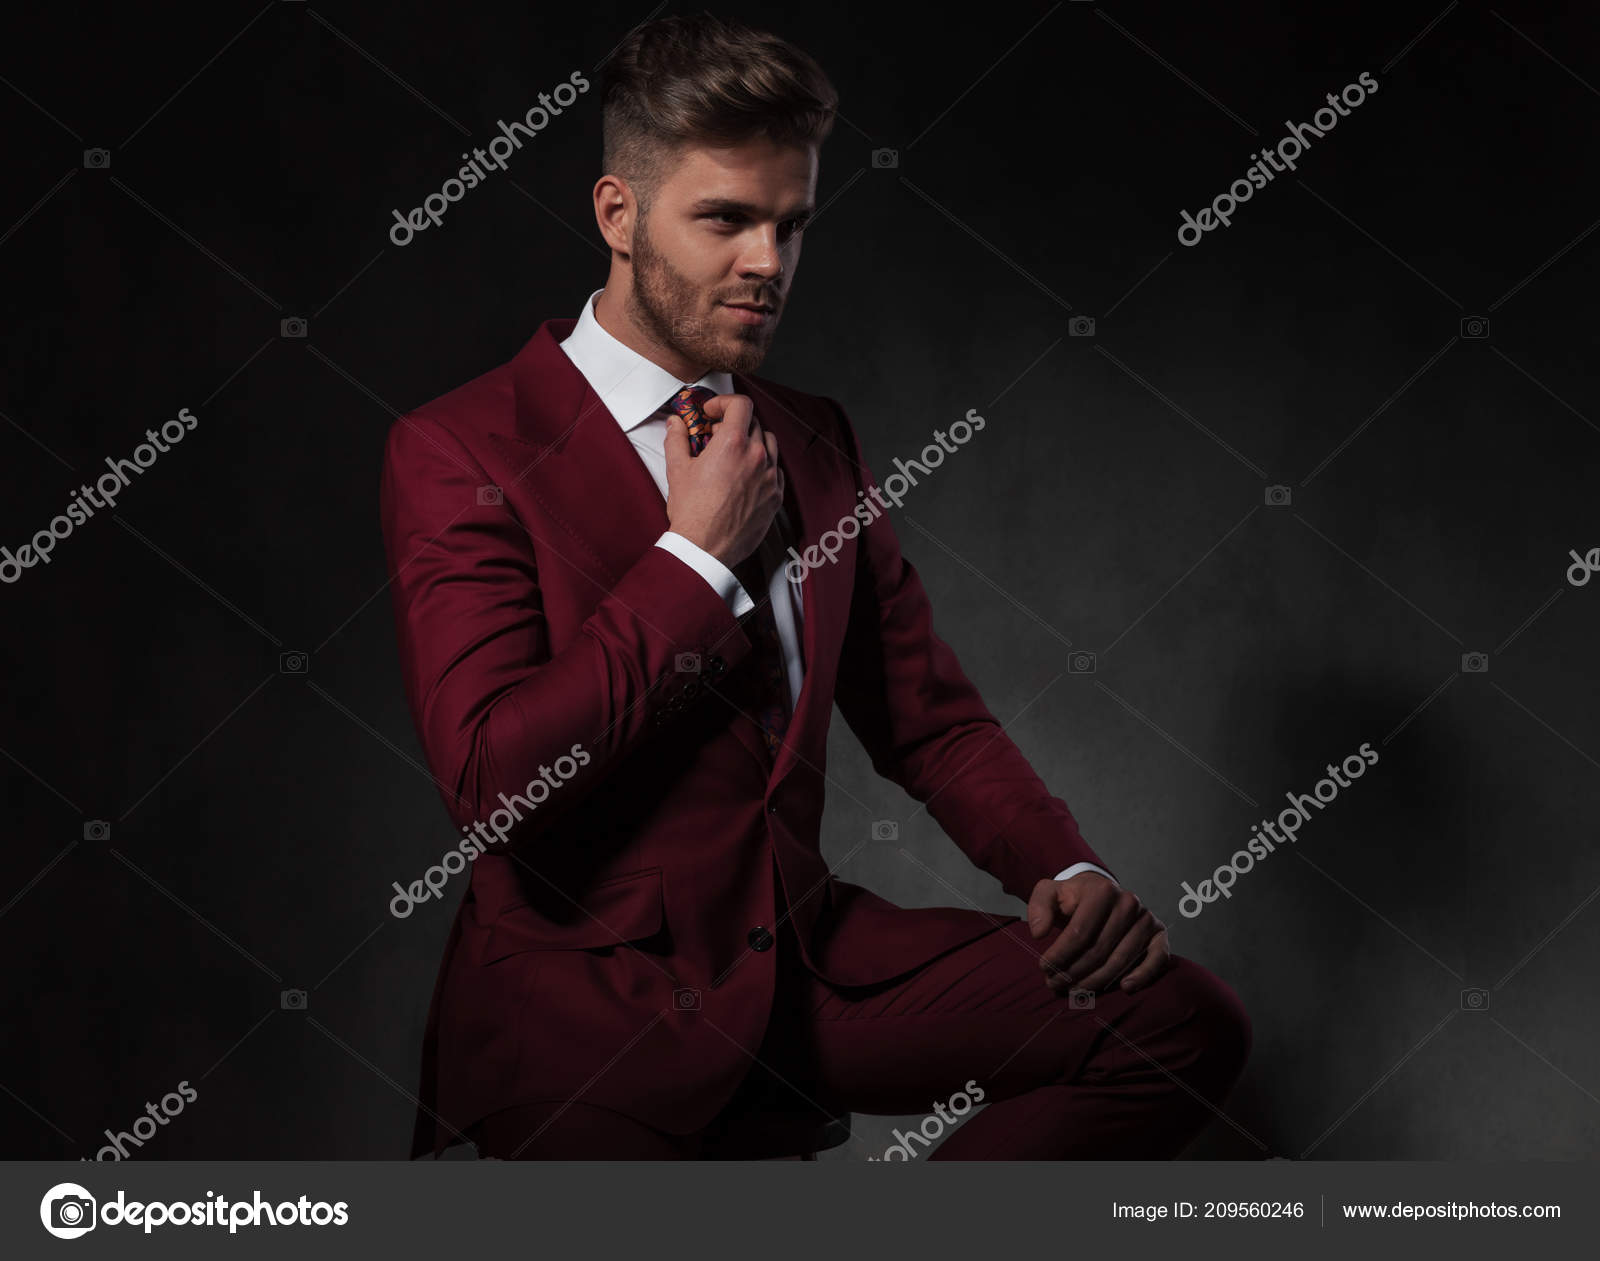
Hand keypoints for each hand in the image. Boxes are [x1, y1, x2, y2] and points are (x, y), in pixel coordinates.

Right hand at [663, 392, 782, 568]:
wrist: (706, 548)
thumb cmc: (693, 512)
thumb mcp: (677, 470)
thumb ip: (677, 439)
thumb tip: (676, 423)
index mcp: (733, 444)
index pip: (741, 404)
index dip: (724, 402)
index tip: (712, 412)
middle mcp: (757, 456)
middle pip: (753, 423)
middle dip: (733, 424)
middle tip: (715, 436)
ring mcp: (770, 477)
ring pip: (769, 443)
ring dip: (752, 441)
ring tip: (733, 454)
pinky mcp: (776, 496)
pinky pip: (776, 470)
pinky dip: (764, 465)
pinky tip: (746, 475)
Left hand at [1026, 872, 1170, 995]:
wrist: (1101, 894)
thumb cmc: (1074, 899)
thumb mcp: (1050, 893)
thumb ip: (1039, 906)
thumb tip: (1039, 932)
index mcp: (1102, 891)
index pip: (1079, 932)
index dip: (1059, 955)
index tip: (1044, 968)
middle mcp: (1129, 902)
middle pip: (1098, 950)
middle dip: (1073, 972)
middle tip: (1055, 984)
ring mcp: (1146, 919)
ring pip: (1119, 961)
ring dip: (1095, 982)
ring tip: (1074, 990)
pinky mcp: (1159, 935)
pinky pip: (1157, 960)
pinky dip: (1142, 976)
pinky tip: (1125, 988)